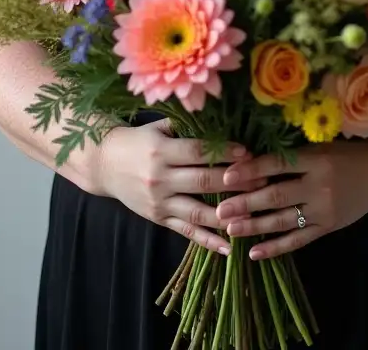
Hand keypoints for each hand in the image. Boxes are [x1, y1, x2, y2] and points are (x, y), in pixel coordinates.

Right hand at [93, 118, 269, 254]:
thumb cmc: (138, 140)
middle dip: (235, 183)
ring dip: (227, 215)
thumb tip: (223, 119)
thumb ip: (186, 125)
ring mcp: (159, 202)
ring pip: (197, 212)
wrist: (104, 164)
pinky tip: (229, 248)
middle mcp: (160, 178)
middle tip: (263, 181)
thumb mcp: (158, 126)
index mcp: (161, 150)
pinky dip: (208, 241)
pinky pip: (186, 232)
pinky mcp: (158, 219)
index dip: (224, 153)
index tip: (249, 153)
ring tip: (254, 215)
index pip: (198, 152)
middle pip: (203, 182)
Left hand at [214, 139, 367, 259]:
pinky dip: (275, 248)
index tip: (226, 176)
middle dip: (245, 203)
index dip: (251, 170)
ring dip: (254, 226)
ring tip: (230, 228)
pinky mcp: (328, 228)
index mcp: (316, 158)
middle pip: (276, 195)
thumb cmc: (347, 154)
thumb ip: (292, 155)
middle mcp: (319, 185)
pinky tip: (254, 253)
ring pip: (283, 220)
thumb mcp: (321, 146)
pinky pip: (298, 240)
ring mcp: (324, 210)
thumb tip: (251, 159)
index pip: (277, 164)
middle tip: (220, 209)